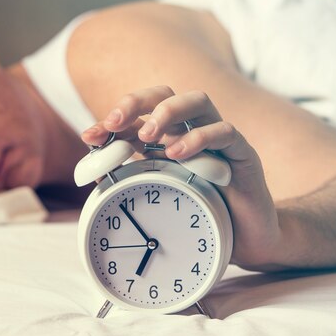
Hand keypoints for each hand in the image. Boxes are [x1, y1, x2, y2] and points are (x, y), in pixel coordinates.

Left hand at [81, 85, 281, 270]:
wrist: (246, 240)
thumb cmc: (201, 216)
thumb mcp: (159, 198)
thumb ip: (131, 181)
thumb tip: (95, 172)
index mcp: (170, 139)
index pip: (139, 117)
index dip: (112, 122)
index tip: (89, 136)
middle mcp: (193, 131)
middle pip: (166, 95)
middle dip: (137, 102)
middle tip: (114, 122)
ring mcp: (219, 139)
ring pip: (197, 101)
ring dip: (167, 113)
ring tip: (146, 136)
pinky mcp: (243, 153)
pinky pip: (225, 131)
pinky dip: (199, 137)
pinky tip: (177, 154)